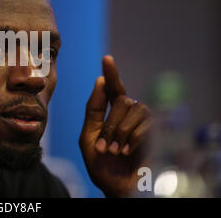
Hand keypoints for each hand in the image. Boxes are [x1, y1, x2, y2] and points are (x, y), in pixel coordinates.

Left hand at [79, 55, 153, 196]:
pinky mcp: (156, 133)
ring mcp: (144, 122)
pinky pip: (146, 124)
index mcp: (111, 113)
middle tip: (106, 147)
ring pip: (134, 109)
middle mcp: (129, 114)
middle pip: (122, 99)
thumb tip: (101, 81)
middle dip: (110, 124)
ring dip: (121, 132)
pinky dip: (133, 139)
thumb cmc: (102, 165)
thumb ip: (93, 110)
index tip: (106, 58)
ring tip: (117, 151)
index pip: (113, 89)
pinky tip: (128, 152)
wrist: (116, 187)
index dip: (112, 73)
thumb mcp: (89, 137)